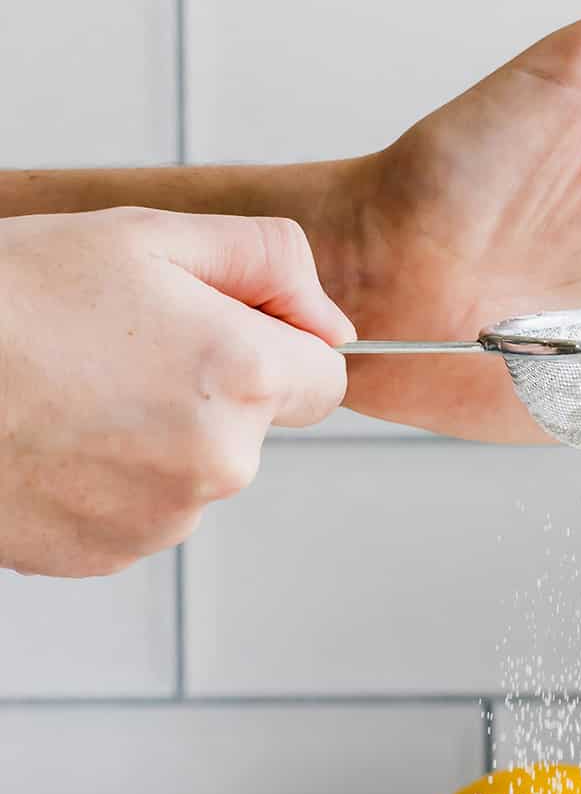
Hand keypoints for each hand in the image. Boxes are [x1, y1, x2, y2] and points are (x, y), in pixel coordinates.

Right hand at [0, 208, 351, 575]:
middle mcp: (218, 464)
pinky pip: (135, 509)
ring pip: (193, 469)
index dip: (278, 343)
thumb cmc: (10, 302)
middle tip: (115, 345)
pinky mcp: (107, 556)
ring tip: (70, 389)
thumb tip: (334, 321)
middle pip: (256, 425)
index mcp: (243, 377)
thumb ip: (269, 263)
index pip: (324, 376)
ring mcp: (162, 520)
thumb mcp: (145, 237)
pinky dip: (104, 477)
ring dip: (153, 434)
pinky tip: (51, 435)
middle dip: (209, 385)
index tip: (219, 326)